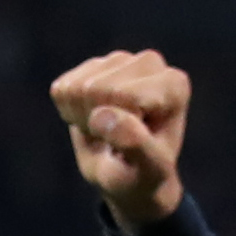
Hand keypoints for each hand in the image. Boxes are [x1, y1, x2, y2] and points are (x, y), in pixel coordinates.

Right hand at [49, 49, 192, 232]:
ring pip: (76, 88)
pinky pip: (62, 89)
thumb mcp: (145, 171)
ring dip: (81, 119)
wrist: (129, 176)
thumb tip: (101, 115)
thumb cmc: (142, 176)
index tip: (132, 145)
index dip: (115, 128)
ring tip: (105, 132)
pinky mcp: (93, 65)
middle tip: (114, 141)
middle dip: (95, 123)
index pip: (122, 96)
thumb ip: (133, 143)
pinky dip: (69, 113)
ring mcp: (120, 60)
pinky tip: (93, 120)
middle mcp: (150, 63)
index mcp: (174, 85)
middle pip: (95, 88)